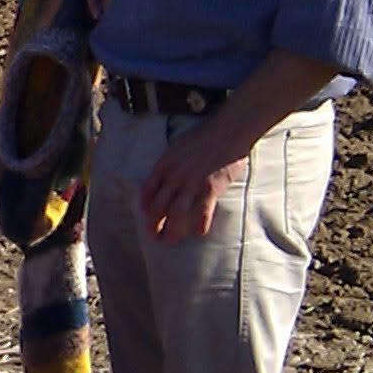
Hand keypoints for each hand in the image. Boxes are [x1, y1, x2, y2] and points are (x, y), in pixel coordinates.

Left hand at [138, 119, 249, 242]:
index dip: (145, 206)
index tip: (145, 215)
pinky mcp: (210, 188)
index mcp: (164, 164)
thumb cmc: (203, 136)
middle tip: (153, 236)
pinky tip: (198, 233)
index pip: (148, 190)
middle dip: (153, 223)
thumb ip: (170, 163)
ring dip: (172, 229)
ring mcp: (192, 183)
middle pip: (159, 205)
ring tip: (170, 241)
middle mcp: (175, 176)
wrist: (227, 131)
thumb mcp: (177, 146)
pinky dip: (200, 224)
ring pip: (177, 213)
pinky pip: (202, 211)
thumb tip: (166, 177)